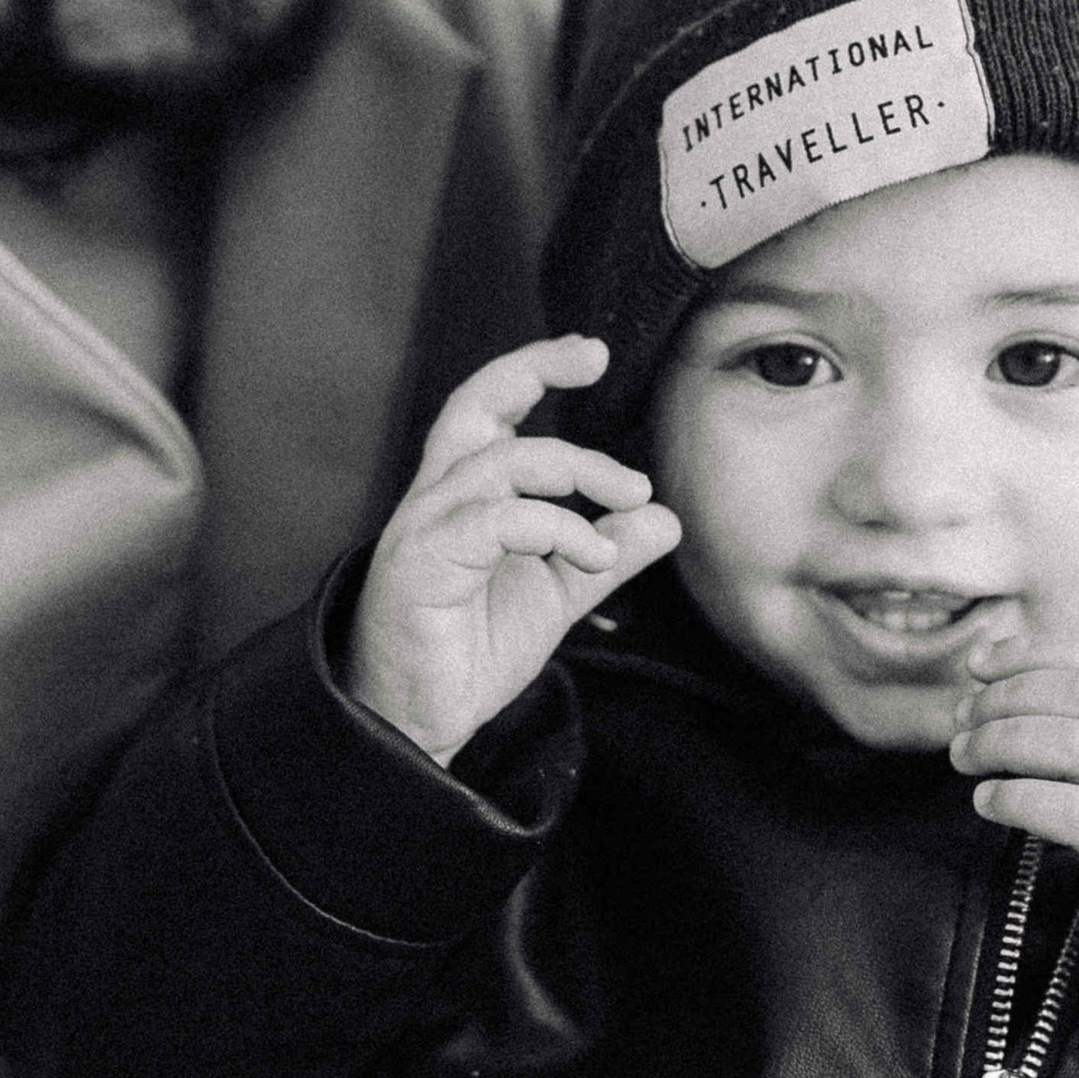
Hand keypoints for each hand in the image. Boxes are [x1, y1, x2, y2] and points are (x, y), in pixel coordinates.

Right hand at [343, 334, 678, 764]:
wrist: (414, 723)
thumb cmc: (468, 651)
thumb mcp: (555, 596)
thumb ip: (603, 555)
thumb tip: (663, 518)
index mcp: (464, 496)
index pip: (491, 409)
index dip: (535, 369)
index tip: (592, 354)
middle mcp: (437, 499)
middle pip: (475, 404)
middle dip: (532, 367)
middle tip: (595, 356)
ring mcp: (425, 528)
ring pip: (502, 462)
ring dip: (577, 469)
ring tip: (631, 497)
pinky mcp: (422, 564)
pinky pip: (497, 521)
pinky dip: (557, 526)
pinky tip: (596, 554)